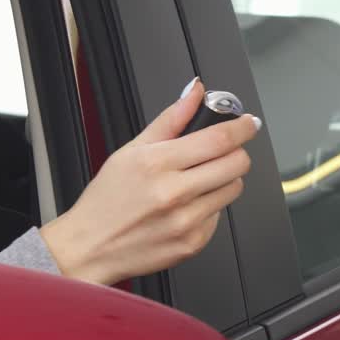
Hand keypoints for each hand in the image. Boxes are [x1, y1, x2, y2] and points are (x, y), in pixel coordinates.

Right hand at [39, 79, 260, 285]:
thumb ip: (170, 120)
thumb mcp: (130, 151)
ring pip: (233, 189)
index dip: (242, 127)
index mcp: (157, 164)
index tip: (248, 123)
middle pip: (236, 164)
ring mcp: (186, 221)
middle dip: (235, 153)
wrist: (91, 247)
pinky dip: (208, 208)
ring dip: (222, 181)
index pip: (218, 139)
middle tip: (221, 153)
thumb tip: (194, 92)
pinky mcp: (192, 243)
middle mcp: (174, 193)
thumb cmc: (106, 200)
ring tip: (196, 182)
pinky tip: (184, 208)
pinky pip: (219, 217)